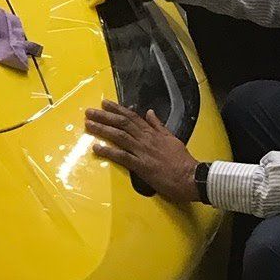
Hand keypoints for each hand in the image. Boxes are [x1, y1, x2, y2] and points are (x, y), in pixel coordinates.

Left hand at [83, 101, 198, 202]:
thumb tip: (150, 112)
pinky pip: (122, 157)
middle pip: (122, 123)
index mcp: (152, 132)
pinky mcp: (141, 166)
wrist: (190, 176)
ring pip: (119, 136)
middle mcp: (146, 139)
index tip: (104, 103)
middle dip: (104, 116)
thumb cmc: (182, 160)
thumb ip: (159, 125)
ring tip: (88, 124)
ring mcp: (143, 151)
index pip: (132, 117)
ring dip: (102, 129)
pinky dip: (109, 152)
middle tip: (89, 111)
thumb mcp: (171, 138)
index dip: (117, 109)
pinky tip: (96, 148)